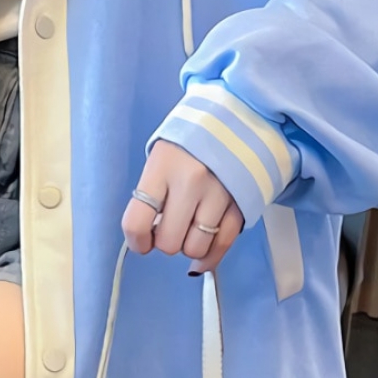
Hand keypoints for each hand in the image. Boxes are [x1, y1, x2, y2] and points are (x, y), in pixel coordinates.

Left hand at [123, 140, 243, 274]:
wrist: (236, 119)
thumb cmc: (189, 142)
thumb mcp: (161, 157)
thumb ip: (153, 192)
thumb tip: (148, 233)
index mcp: (162, 167)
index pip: (137, 221)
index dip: (136, 241)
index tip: (140, 242)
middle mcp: (190, 183)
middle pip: (169, 241)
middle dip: (164, 242)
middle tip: (166, 229)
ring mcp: (219, 195)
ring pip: (196, 248)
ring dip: (188, 247)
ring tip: (187, 230)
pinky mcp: (242, 204)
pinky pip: (224, 244)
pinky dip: (210, 257)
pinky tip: (201, 258)